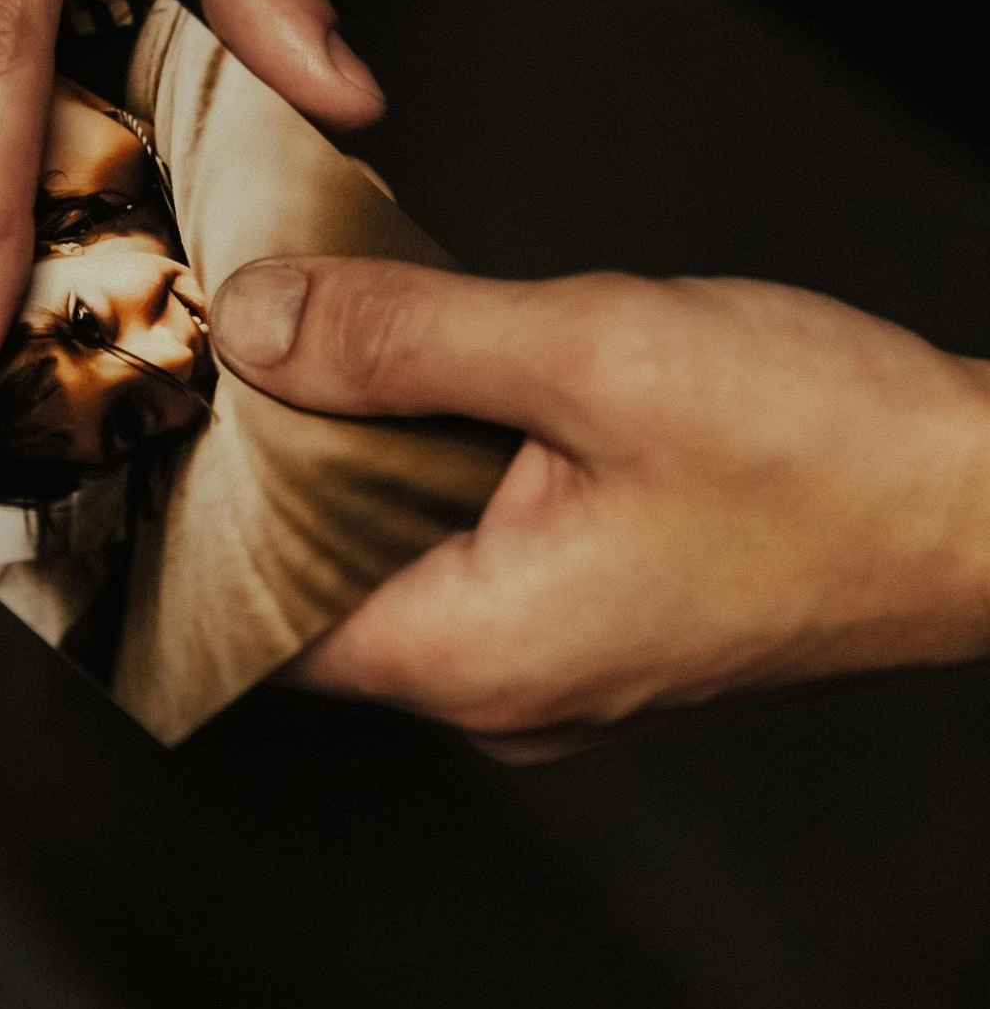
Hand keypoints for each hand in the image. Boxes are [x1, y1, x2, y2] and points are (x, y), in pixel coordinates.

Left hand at [210, 257, 989, 754]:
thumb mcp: (590, 352)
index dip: (202, 494)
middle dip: (283, 448)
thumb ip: (404, 335)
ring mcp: (560, 664)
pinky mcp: (605, 618)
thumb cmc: (830, 449)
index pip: (255, 611)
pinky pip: (476, 544)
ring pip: (400, 551)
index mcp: (477, 656)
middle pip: (319, 575)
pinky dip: (446, 458)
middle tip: (261, 318)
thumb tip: (257, 320)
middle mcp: (506, 690)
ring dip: (373, 442)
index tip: (180, 388)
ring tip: (352, 324)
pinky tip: (459, 371)